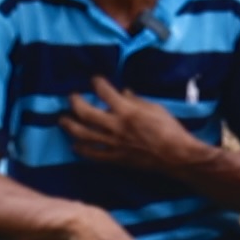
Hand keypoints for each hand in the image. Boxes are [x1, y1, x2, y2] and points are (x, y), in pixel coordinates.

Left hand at [65, 76, 207, 176]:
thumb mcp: (154, 108)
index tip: (94, 80)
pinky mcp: (115, 158)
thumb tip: (123, 93)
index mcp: (126, 111)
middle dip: (75, 102)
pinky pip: (93, 155)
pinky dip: (82, 150)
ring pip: (83, 134)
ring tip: (63, 120)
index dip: (97, 83)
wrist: (176, 156)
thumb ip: (136, 100)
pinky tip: (75, 146)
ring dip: (70, 126)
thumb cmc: (169, 129)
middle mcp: (115, 126)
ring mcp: (113, 144)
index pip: (104, 92)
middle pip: (85, 113)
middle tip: (72, 97)